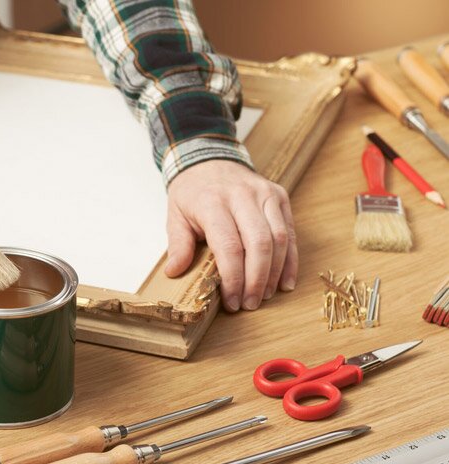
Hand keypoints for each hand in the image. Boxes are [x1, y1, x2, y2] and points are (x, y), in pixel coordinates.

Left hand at [164, 160, 297, 311]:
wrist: (209, 158)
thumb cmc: (192, 193)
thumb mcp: (175, 216)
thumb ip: (178, 245)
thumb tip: (175, 272)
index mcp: (213, 202)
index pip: (229, 246)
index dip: (234, 278)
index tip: (232, 301)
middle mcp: (242, 196)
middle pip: (259, 244)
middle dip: (256, 280)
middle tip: (249, 304)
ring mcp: (265, 194)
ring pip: (279, 238)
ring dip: (274, 273)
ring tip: (263, 296)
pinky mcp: (279, 196)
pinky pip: (290, 232)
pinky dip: (289, 260)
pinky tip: (284, 282)